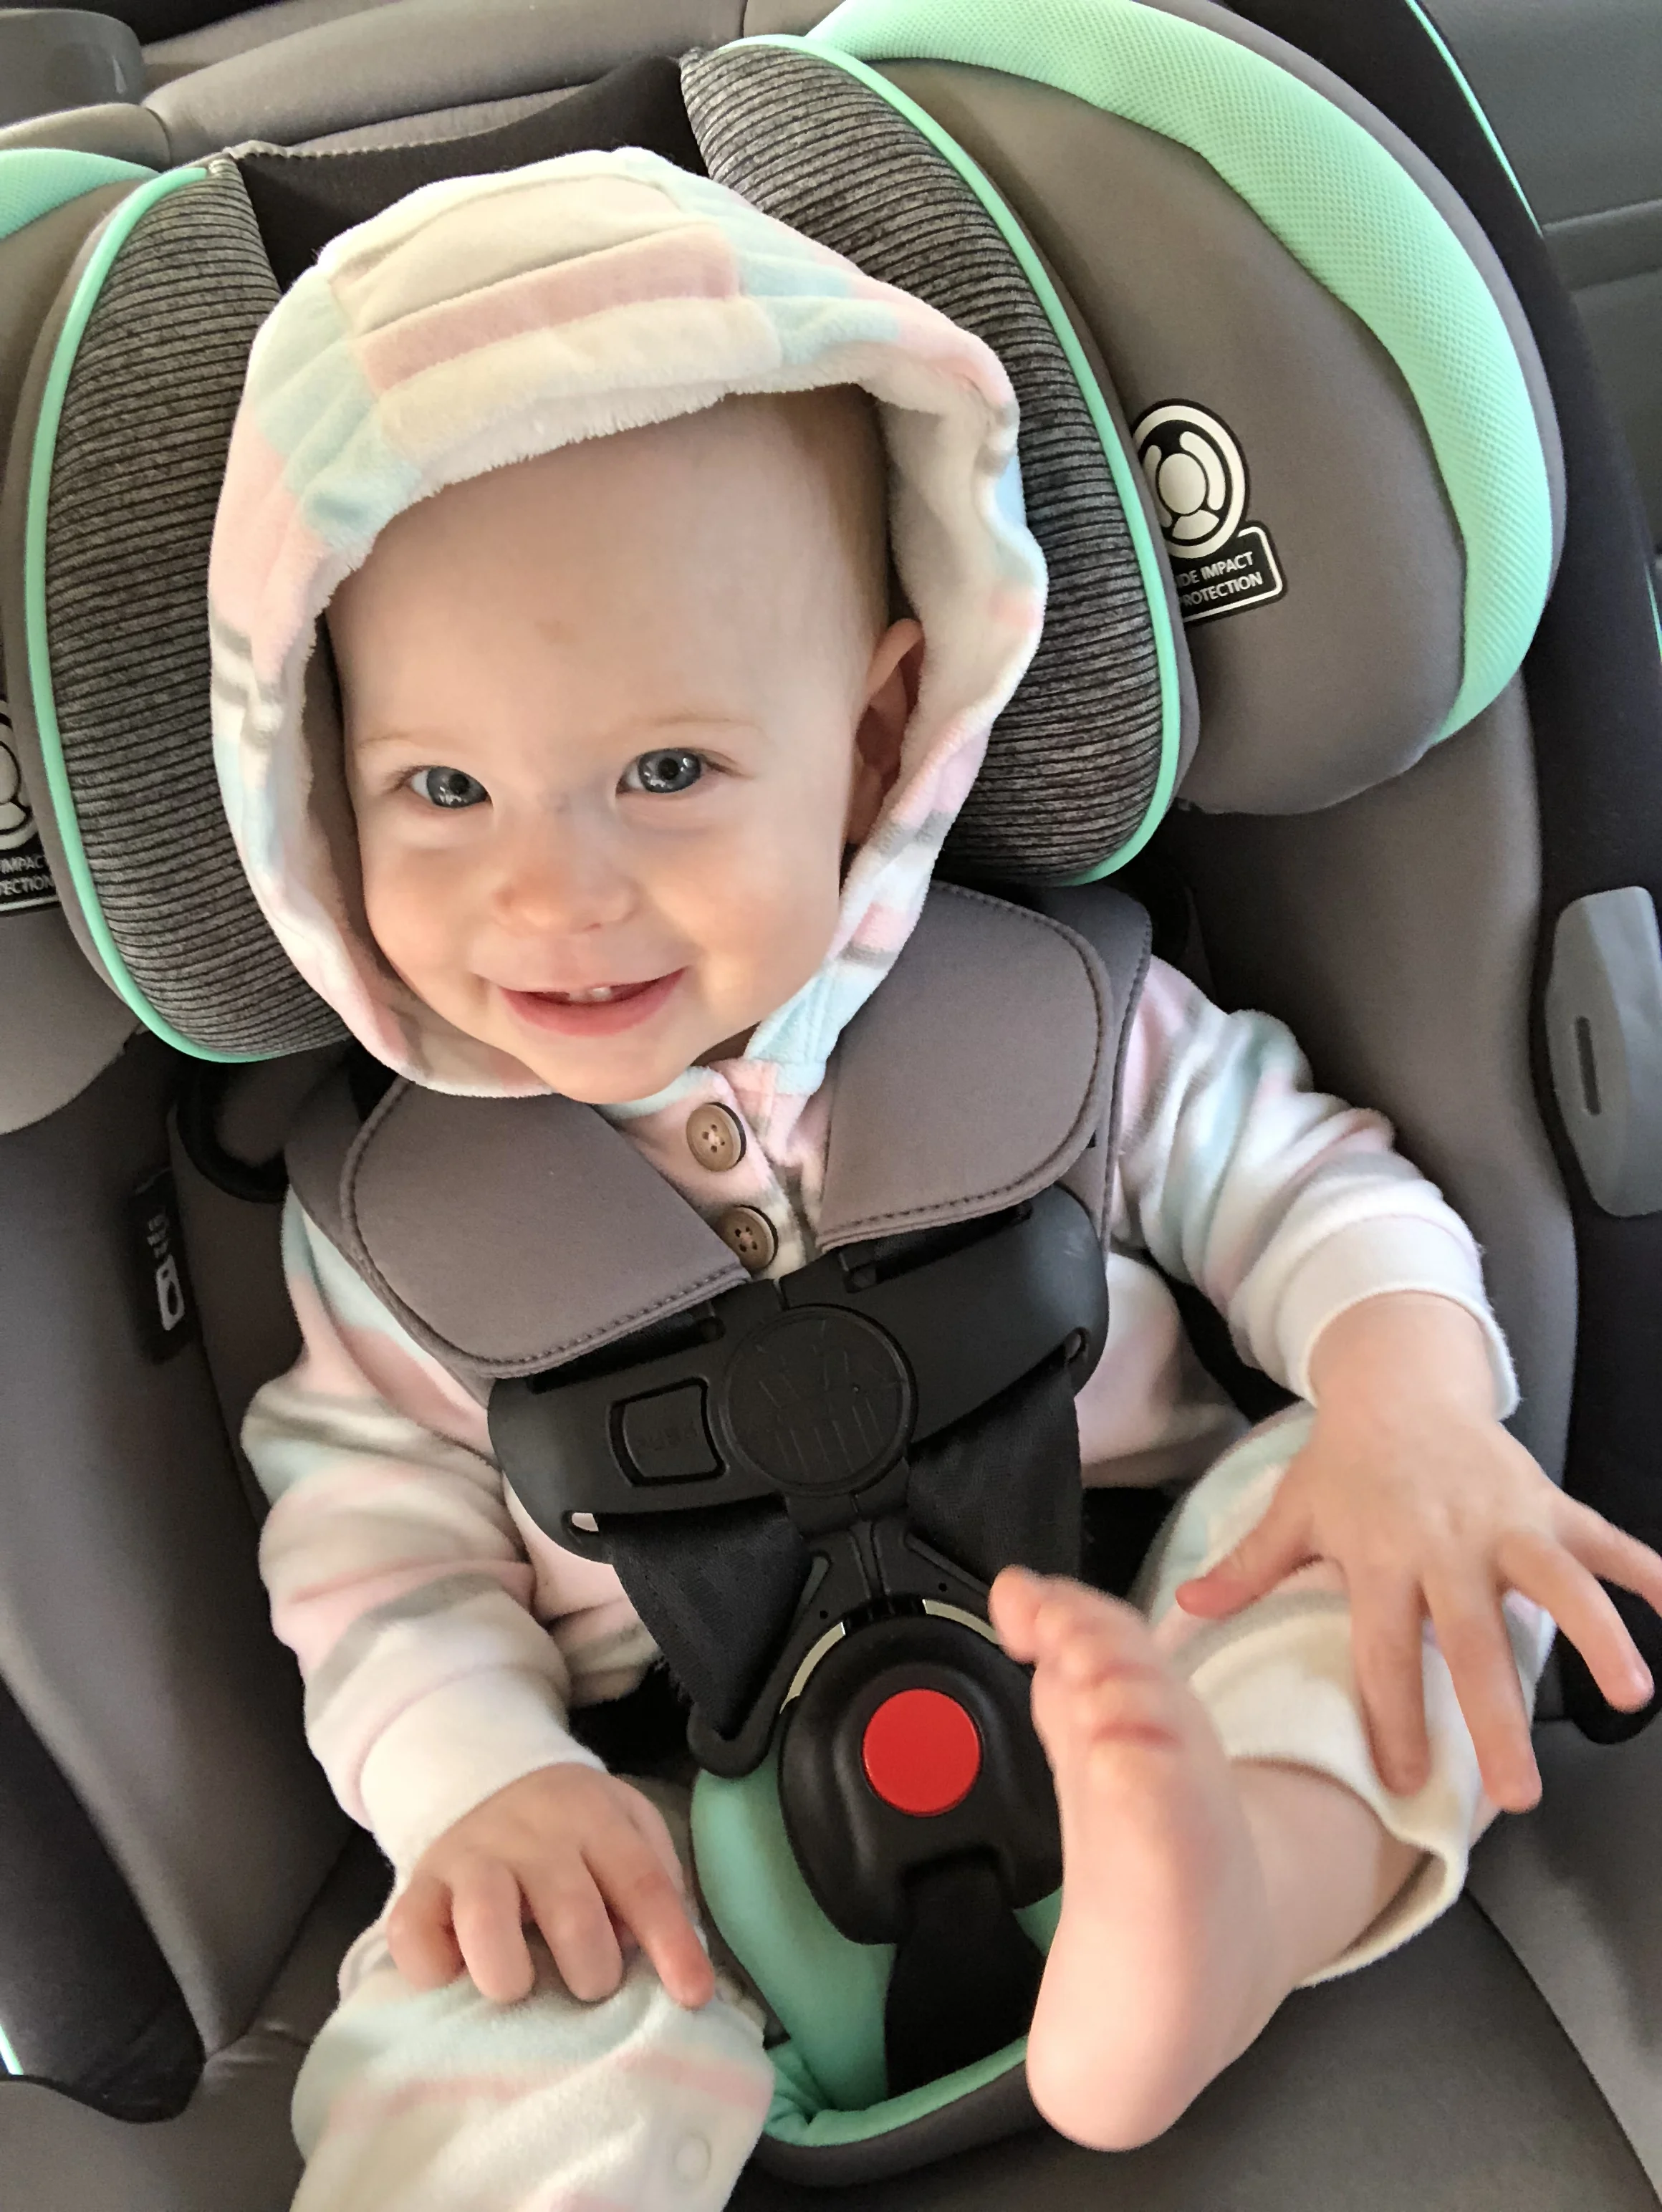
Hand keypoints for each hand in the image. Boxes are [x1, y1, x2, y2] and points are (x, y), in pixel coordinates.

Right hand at [386, 1764, 714, 2008]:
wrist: (486, 1775)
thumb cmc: (571, 1827)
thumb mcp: (626, 1826)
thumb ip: (655, 1880)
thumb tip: (673, 1957)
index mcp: (593, 1819)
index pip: (641, 1883)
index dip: (671, 1944)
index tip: (694, 1997)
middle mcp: (531, 1835)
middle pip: (570, 1910)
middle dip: (592, 1968)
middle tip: (593, 1984)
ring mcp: (469, 1859)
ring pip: (486, 1920)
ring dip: (511, 1972)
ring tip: (521, 1987)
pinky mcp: (417, 1888)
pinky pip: (413, 1936)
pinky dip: (433, 1969)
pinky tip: (456, 1976)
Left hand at [1175, 1294, 1661, 1812]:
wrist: (1398, 1384)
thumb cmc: (1344, 1463)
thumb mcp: (1292, 1512)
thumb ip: (1248, 1568)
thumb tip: (1182, 1610)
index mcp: (1379, 1557)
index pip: (1382, 1652)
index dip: (1393, 1716)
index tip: (1406, 1781)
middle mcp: (1444, 1544)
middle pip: (1472, 1640)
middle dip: (1496, 1718)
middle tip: (1517, 1792)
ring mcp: (1504, 1521)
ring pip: (1555, 1583)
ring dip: (1595, 1635)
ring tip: (1628, 1695)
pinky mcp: (1546, 1500)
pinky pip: (1604, 1539)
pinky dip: (1645, 1571)